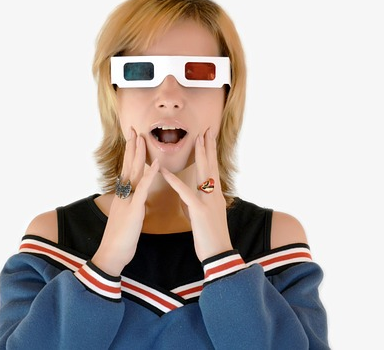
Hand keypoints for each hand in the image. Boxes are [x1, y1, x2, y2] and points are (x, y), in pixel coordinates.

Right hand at [91, 129, 159, 276]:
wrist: (111, 254)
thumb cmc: (120, 240)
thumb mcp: (126, 218)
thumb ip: (131, 206)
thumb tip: (136, 200)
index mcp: (123, 196)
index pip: (127, 170)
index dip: (131, 154)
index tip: (134, 139)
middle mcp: (123, 194)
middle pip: (128, 165)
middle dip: (131, 146)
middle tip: (134, 129)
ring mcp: (127, 200)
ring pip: (133, 172)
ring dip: (138, 154)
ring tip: (142, 138)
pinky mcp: (133, 209)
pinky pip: (142, 189)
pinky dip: (150, 175)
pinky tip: (156, 164)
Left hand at [160, 129, 232, 261]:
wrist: (218, 253)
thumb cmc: (209, 237)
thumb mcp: (200, 217)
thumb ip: (193, 204)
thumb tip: (185, 196)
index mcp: (214, 196)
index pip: (212, 169)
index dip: (210, 152)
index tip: (208, 137)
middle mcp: (213, 195)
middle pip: (210, 165)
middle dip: (208, 146)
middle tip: (207, 130)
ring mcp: (208, 201)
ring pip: (203, 173)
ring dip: (200, 155)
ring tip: (196, 139)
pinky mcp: (199, 211)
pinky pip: (185, 193)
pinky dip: (174, 181)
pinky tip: (165, 171)